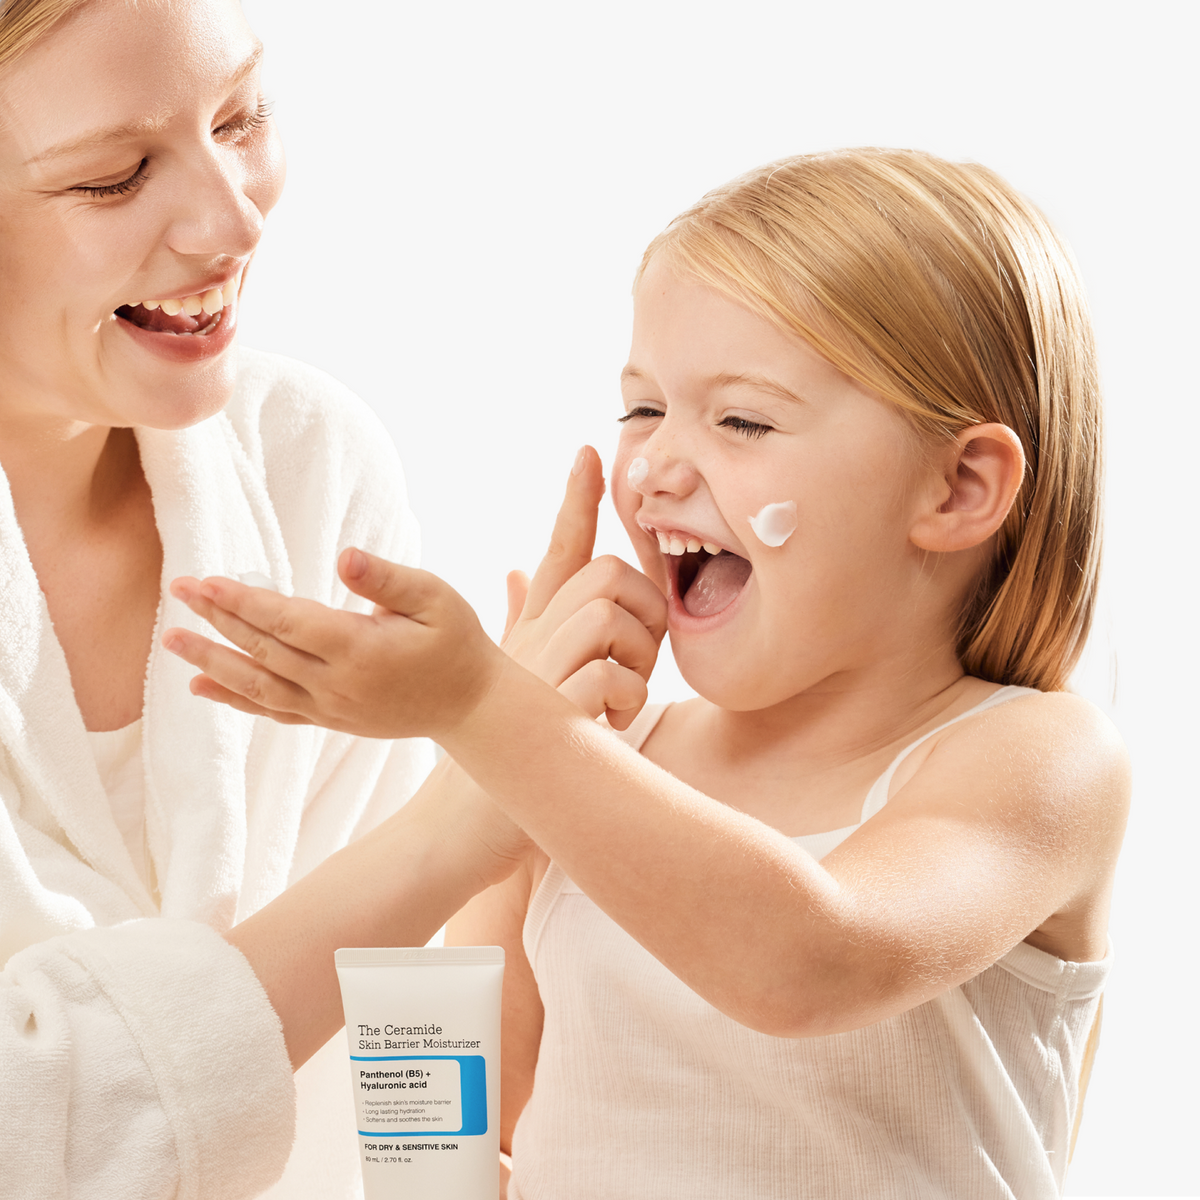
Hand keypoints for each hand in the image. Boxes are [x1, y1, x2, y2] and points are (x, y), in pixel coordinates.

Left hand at [163, 553, 505, 741]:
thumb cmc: (457, 643)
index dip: (242, 601)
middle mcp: (336, 685)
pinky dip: (235, 699)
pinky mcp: (331, 720)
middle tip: (176, 591)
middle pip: (263, 649)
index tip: (205, 581)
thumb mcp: (436, 598)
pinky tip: (203, 686)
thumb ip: (388, 579)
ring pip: (258, 685)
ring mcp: (330, 708)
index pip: (286, 621)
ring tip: (170, 642)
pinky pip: (273, 711)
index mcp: (359, 649)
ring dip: (212, 661)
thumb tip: (345, 557)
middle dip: (216, 619)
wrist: (472, 706)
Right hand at [499, 446, 666, 729]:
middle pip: (604, 574)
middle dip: (646, 606)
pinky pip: (607, 674)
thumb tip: (516, 571)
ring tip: (623, 699)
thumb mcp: (516, 675)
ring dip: (638, 657)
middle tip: (641, 659)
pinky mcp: (552, 714)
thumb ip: (520, 620)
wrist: (466, 819)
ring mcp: (540, 673)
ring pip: (607, 614)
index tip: (588, 452)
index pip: (558, 550)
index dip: (575, 501)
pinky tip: (614, 724)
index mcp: (534, 629)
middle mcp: (534, 640)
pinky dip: (625, 697)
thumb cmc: (504, 746)